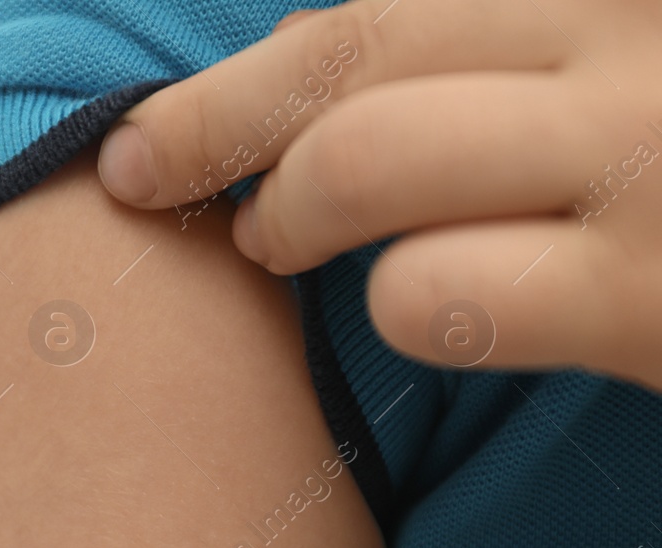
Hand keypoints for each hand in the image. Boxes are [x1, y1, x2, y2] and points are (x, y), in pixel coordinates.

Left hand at [97, 0, 661, 388]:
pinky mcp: (659, 298)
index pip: (394, 6)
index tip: (167, 118)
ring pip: (365, 161)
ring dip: (288, 211)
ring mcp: (653, 156)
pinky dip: (400, 303)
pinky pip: (440, 292)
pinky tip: (423, 307)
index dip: (260, 68)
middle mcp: (635, 37)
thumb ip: (514, 40)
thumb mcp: (626, 61)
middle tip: (148, 174)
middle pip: (355, 53)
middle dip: (213, 122)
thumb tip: (307, 66)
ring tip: (275, 244)